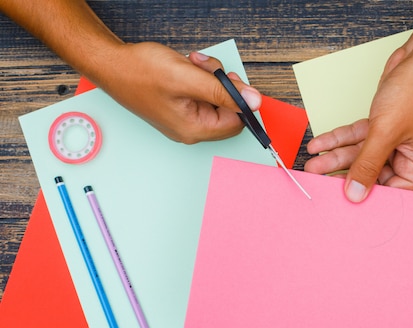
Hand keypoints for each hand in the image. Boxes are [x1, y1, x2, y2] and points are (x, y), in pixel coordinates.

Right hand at [97, 42, 261, 143]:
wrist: (111, 64)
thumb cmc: (139, 72)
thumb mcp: (187, 78)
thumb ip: (223, 91)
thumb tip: (254, 102)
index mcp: (194, 129)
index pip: (237, 122)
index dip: (238, 98)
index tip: (228, 79)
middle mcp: (190, 129)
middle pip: (227, 109)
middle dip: (221, 84)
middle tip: (206, 68)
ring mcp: (184, 118)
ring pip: (215, 98)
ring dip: (210, 76)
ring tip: (192, 64)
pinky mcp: (179, 106)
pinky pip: (202, 93)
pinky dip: (199, 77)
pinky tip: (187, 67)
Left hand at [304, 36, 412, 201]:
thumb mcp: (386, 132)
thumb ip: (367, 165)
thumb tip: (355, 194)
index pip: (392, 194)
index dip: (366, 198)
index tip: (341, 202)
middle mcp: (408, 157)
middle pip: (371, 175)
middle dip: (343, 175)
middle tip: (318, 182)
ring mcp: (395, 141)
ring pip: (360, 155)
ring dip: (336, 157)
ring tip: (313, 164)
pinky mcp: (383, 126)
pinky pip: (358, 138)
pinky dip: (340, 138)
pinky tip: (320, 144)